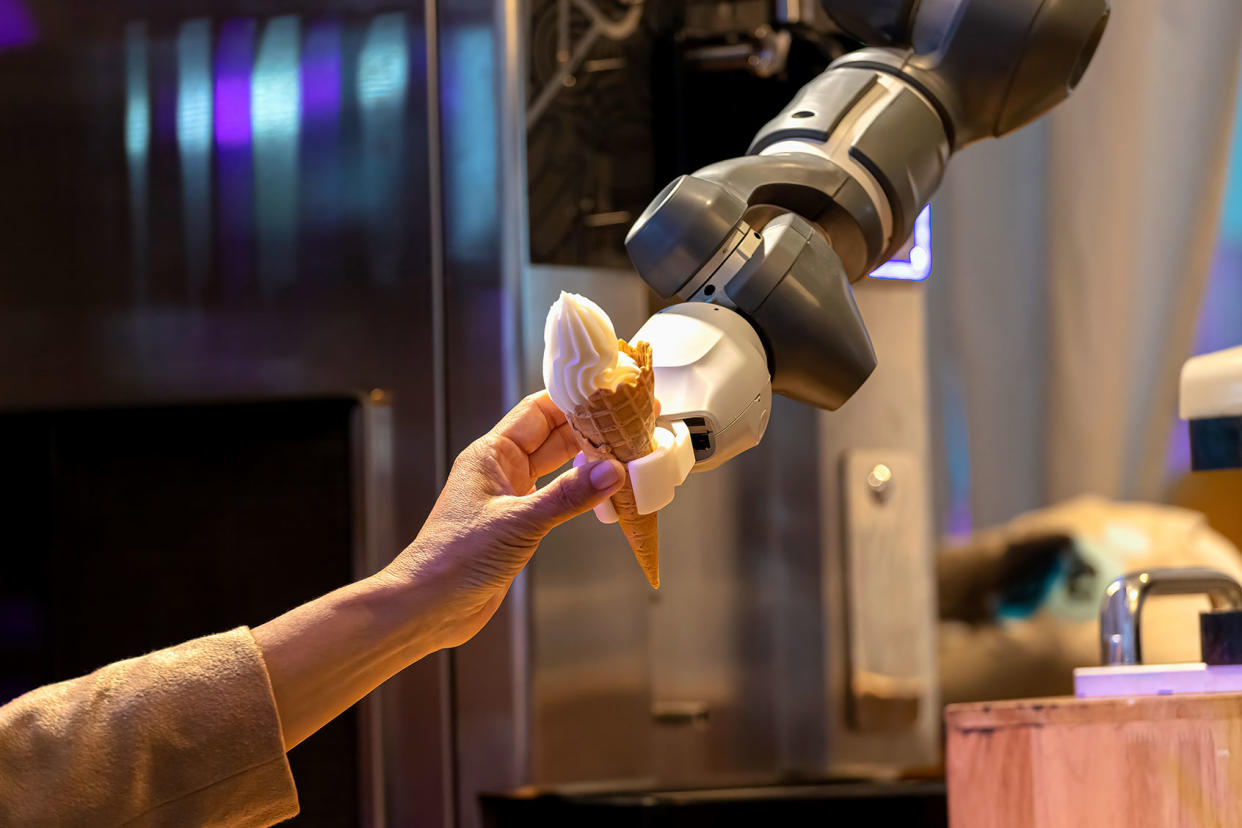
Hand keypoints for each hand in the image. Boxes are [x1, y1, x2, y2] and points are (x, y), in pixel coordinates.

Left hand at [380, 392, 625, 649]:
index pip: (539, 410)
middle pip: (555, 436)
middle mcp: (501, 469)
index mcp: (491, 454)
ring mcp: (511, 496)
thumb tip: (610, 471)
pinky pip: (559, 496)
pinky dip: (583, 492)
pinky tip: (607, 491)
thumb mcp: (517, 523)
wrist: (430, 606)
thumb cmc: (452, 559)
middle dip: (592, 429)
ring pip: (559, 466)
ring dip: (591, 461)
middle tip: (631, 423)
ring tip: (628, 452)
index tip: (610, 395)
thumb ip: (567, 497)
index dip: (574, 399)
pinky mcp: (520, 523)